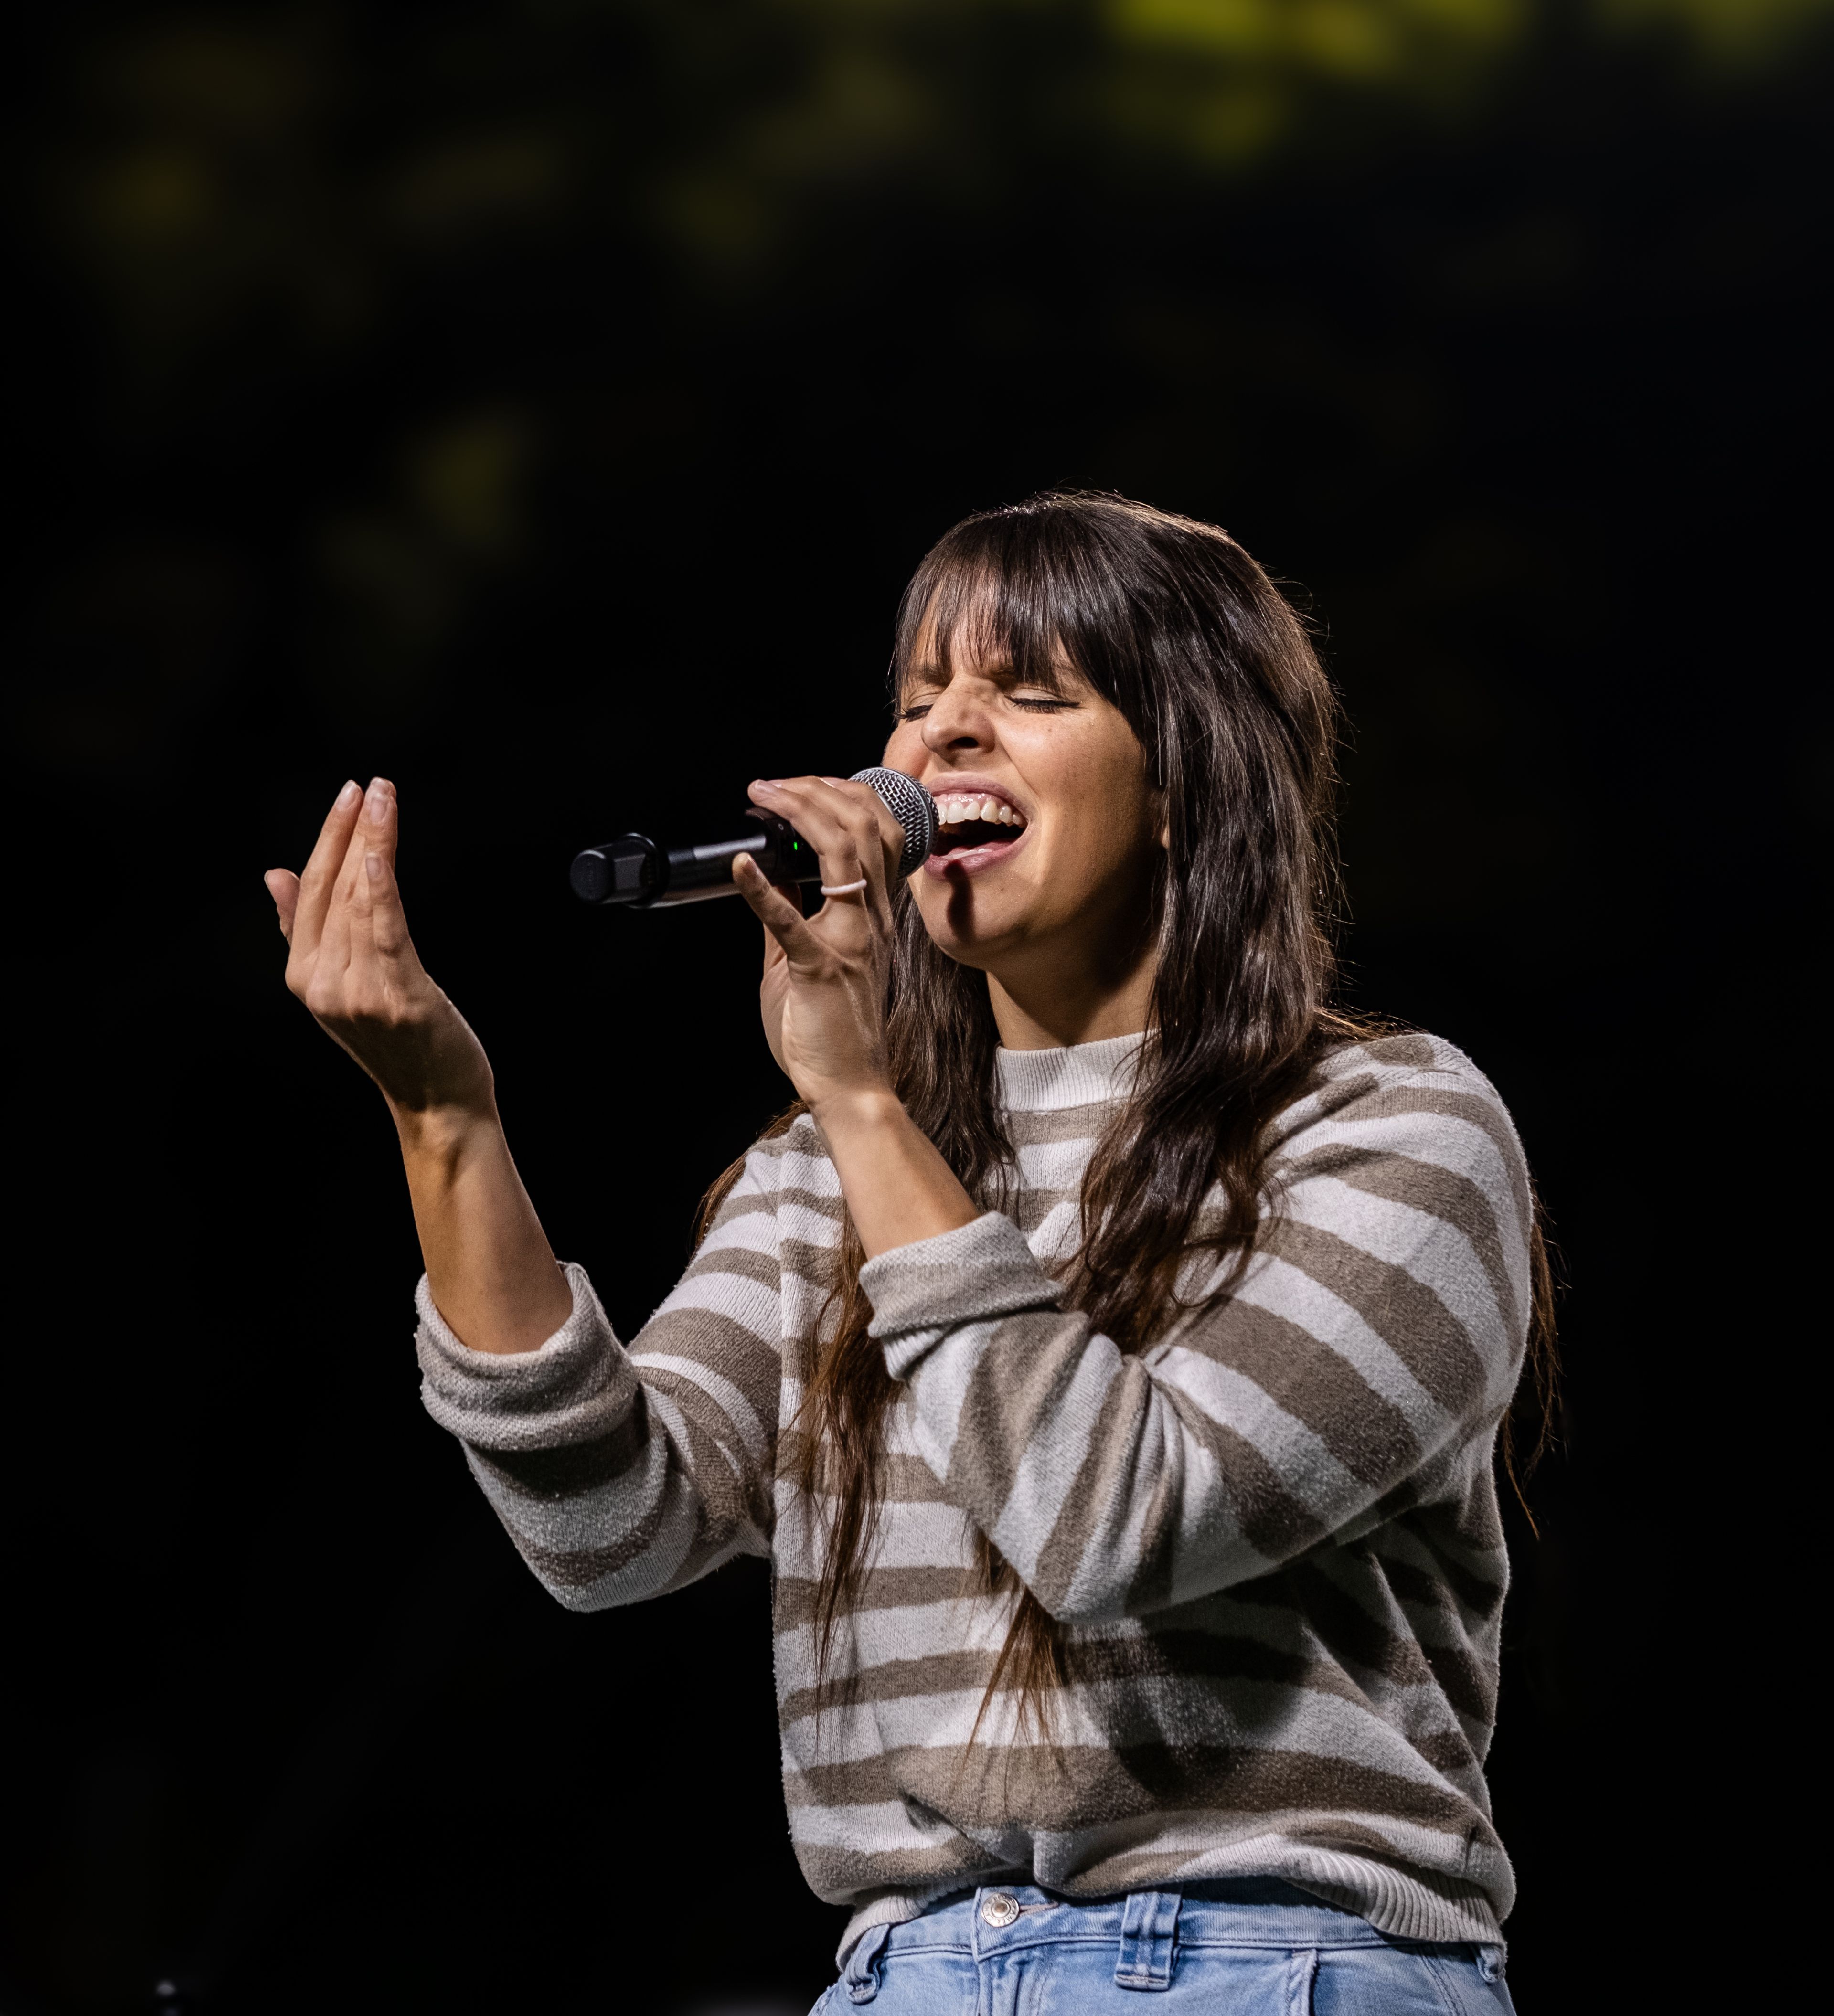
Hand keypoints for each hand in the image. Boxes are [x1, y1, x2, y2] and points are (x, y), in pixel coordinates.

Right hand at [265, 779, 494, 1126]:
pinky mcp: (397, 997)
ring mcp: (357, 993)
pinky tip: (378, 855)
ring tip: (384, 799)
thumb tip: (273, 874)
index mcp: (303, 976)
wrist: (438, 1101)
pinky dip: (379, 891)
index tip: (350, 794)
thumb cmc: (399, 1040)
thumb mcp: (344, 984)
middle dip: (349, 831)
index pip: (309, 891)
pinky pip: (385, 933)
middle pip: (332, 890)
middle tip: (368, 785)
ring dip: (371, 844)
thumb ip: (306, 931)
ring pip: (360, 902)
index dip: (328, 838)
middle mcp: (321, 984)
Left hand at [735, 776, 907, 1114]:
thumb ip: (792, 914)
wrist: (850, 1086)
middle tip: (770, 785)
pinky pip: (792, 920)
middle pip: (863, 825)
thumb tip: (768, 873)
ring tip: (763, 798)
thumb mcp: (807, 957)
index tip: (795, 786)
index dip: (839, 795)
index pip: (873, 830)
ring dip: (799, 814)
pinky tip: (739, 866)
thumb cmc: (830, 1030)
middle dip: (816, 790)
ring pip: (845, 851)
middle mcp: (871, 918)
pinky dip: (762, 889)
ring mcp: (852, 940)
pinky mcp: (822, 967)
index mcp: (871, 913)